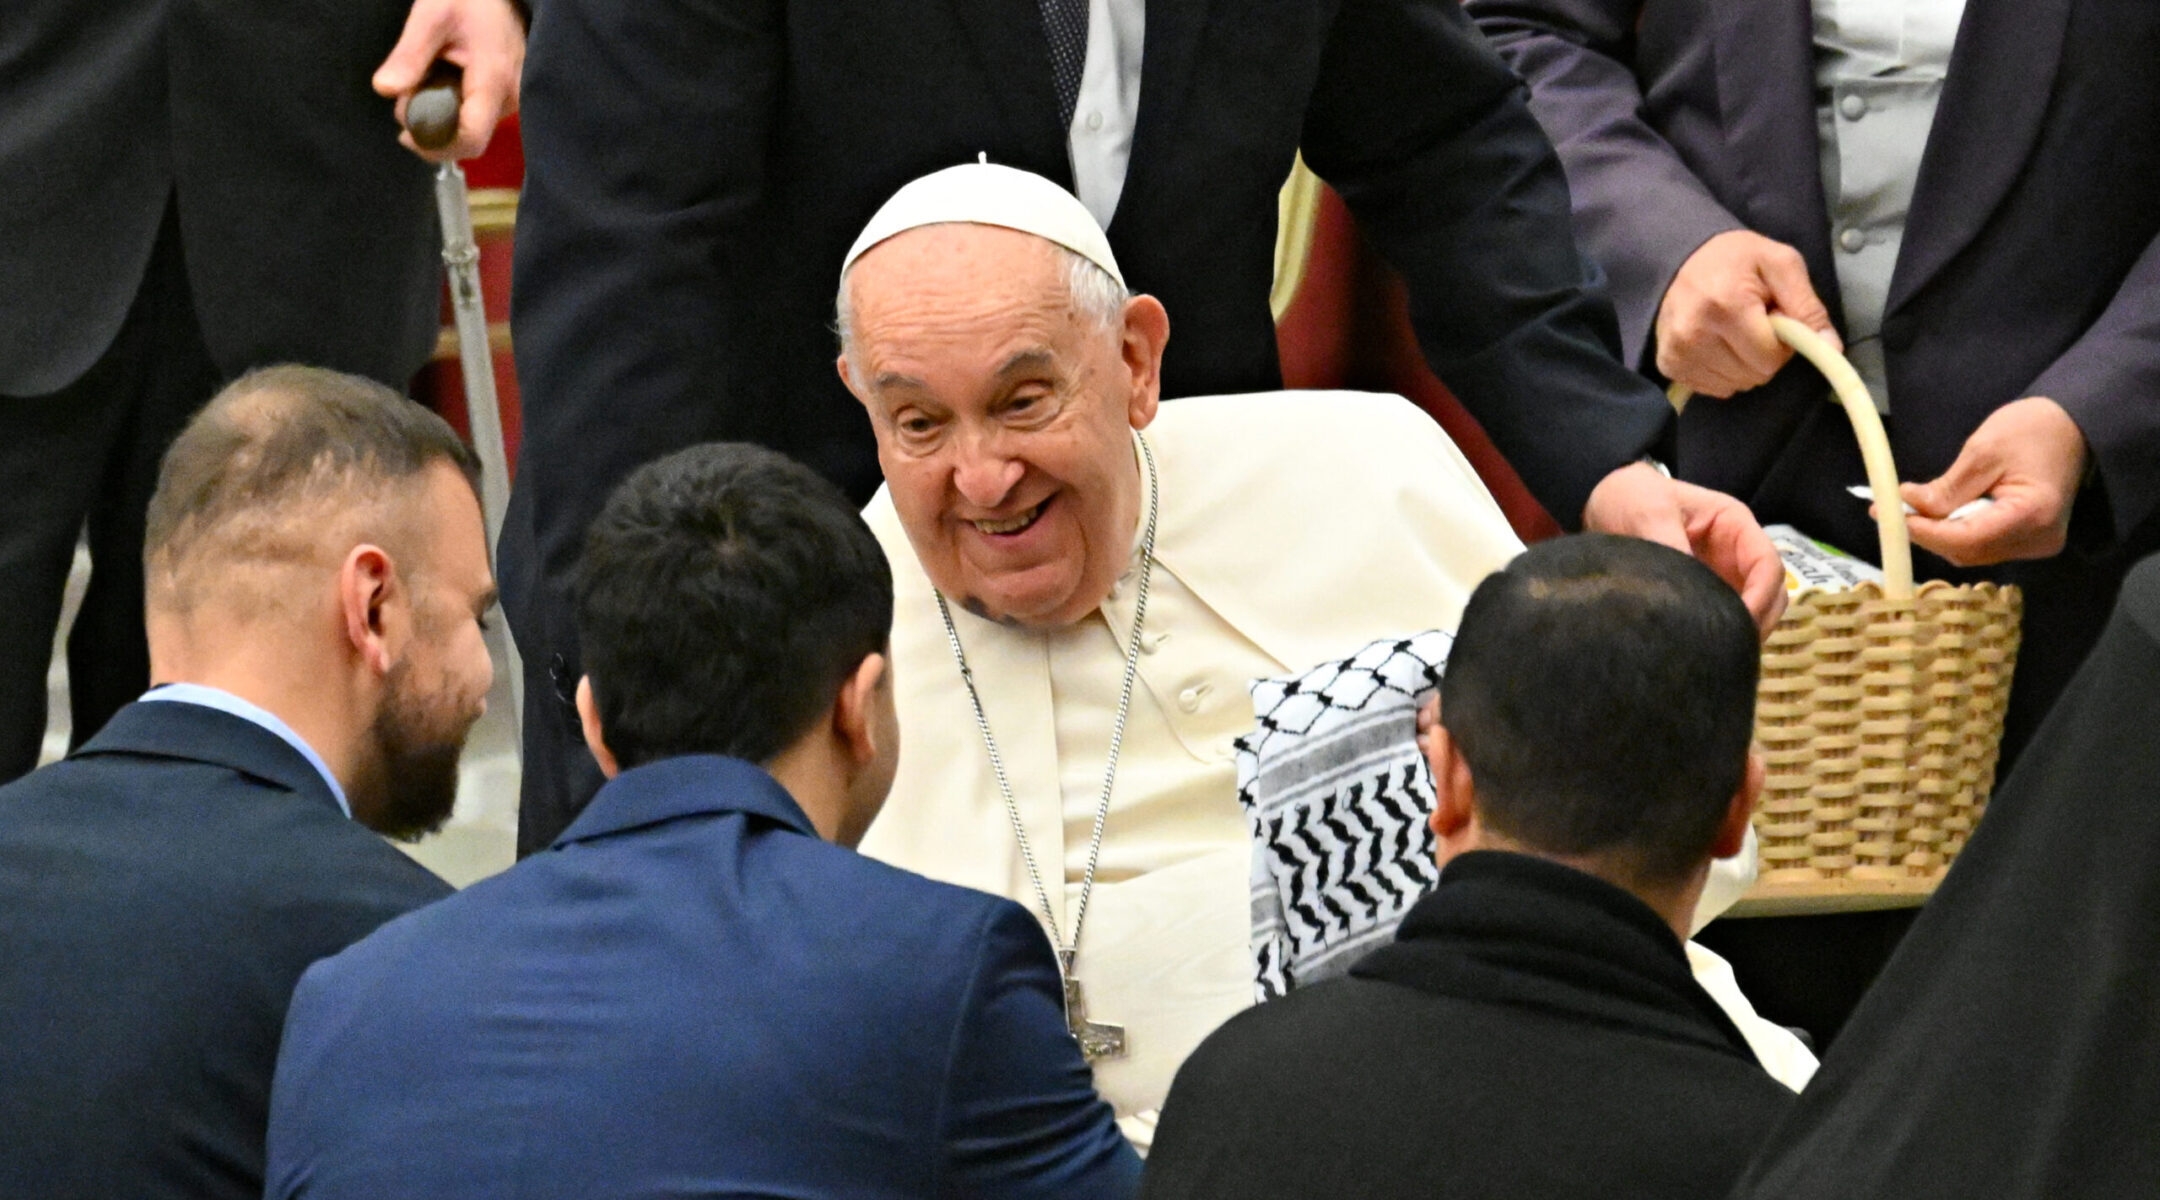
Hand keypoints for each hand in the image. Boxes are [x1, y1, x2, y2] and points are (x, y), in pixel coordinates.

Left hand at [374, 0, 525, 160]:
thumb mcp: (431, 17)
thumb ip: (409, 55)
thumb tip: (385, 89)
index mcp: (494, 82)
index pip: (470, 139)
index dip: (436, 146)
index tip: (406, 135)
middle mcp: (510, 98)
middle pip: (468, 140)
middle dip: (433, 131)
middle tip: (408, 102)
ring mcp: (512, 100)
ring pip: (471, 130)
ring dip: (441, 119)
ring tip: (423, 85)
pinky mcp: (507, 97)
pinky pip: (477, 117)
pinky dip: (452, 109)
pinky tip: (440, 85)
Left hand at [1584, 463, 1788, 635]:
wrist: (1604, 500)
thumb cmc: (1632, 497)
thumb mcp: (1649, 513)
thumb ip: (1671, 545)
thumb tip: (1690, 591)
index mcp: (1735, 525)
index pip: (1768, 565)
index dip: (1761, 596)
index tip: (1740, 624)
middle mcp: (1737, 553)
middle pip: (1771, 593)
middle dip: (1758, 621)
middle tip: (1731, 650)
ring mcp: (1723, 575)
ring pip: (1754, 610)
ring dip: (1743, 632)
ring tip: (1719, 654)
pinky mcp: (1705, 594)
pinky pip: (1725, 618)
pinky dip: (1723, 634)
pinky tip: (1705, 650)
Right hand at [1656, 231, 1839, 398]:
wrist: (1681, 256)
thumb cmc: (1737, 259)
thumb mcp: (1782, 265)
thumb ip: (1808, 306)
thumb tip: (1831, 348)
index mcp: (1726, 306)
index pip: (1769, 358)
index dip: (1782, 344)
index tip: (1774, 320)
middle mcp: (1694, 333)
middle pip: (1752, 376)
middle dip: (1763, 356)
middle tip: (1754, 325)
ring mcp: (1678, 352)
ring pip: (1733, 386)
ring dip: (1743, 366)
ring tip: (1734, 333)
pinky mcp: (1668, 364)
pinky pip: (1712, 389)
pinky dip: (1722, 373)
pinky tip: (1717, 346)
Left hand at [1896, 397, 2088, 566]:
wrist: (2072, 427)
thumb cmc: (2032, 430)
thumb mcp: (1983, 451)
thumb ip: (1947, 488)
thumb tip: (1908, 507)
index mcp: (2033, 515)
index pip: (1968, 539)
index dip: (1925, 532)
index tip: (1889, 515)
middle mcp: (2038, 540)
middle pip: (1968, 550)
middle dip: (1927, 533)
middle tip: (1888, 511)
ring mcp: (2036, 544)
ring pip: (1973, 551)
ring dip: (1938, 533)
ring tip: (1908, 510)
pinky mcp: (2029, 540)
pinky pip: (1984, 544)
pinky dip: (1956, 531)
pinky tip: (1938, 513)